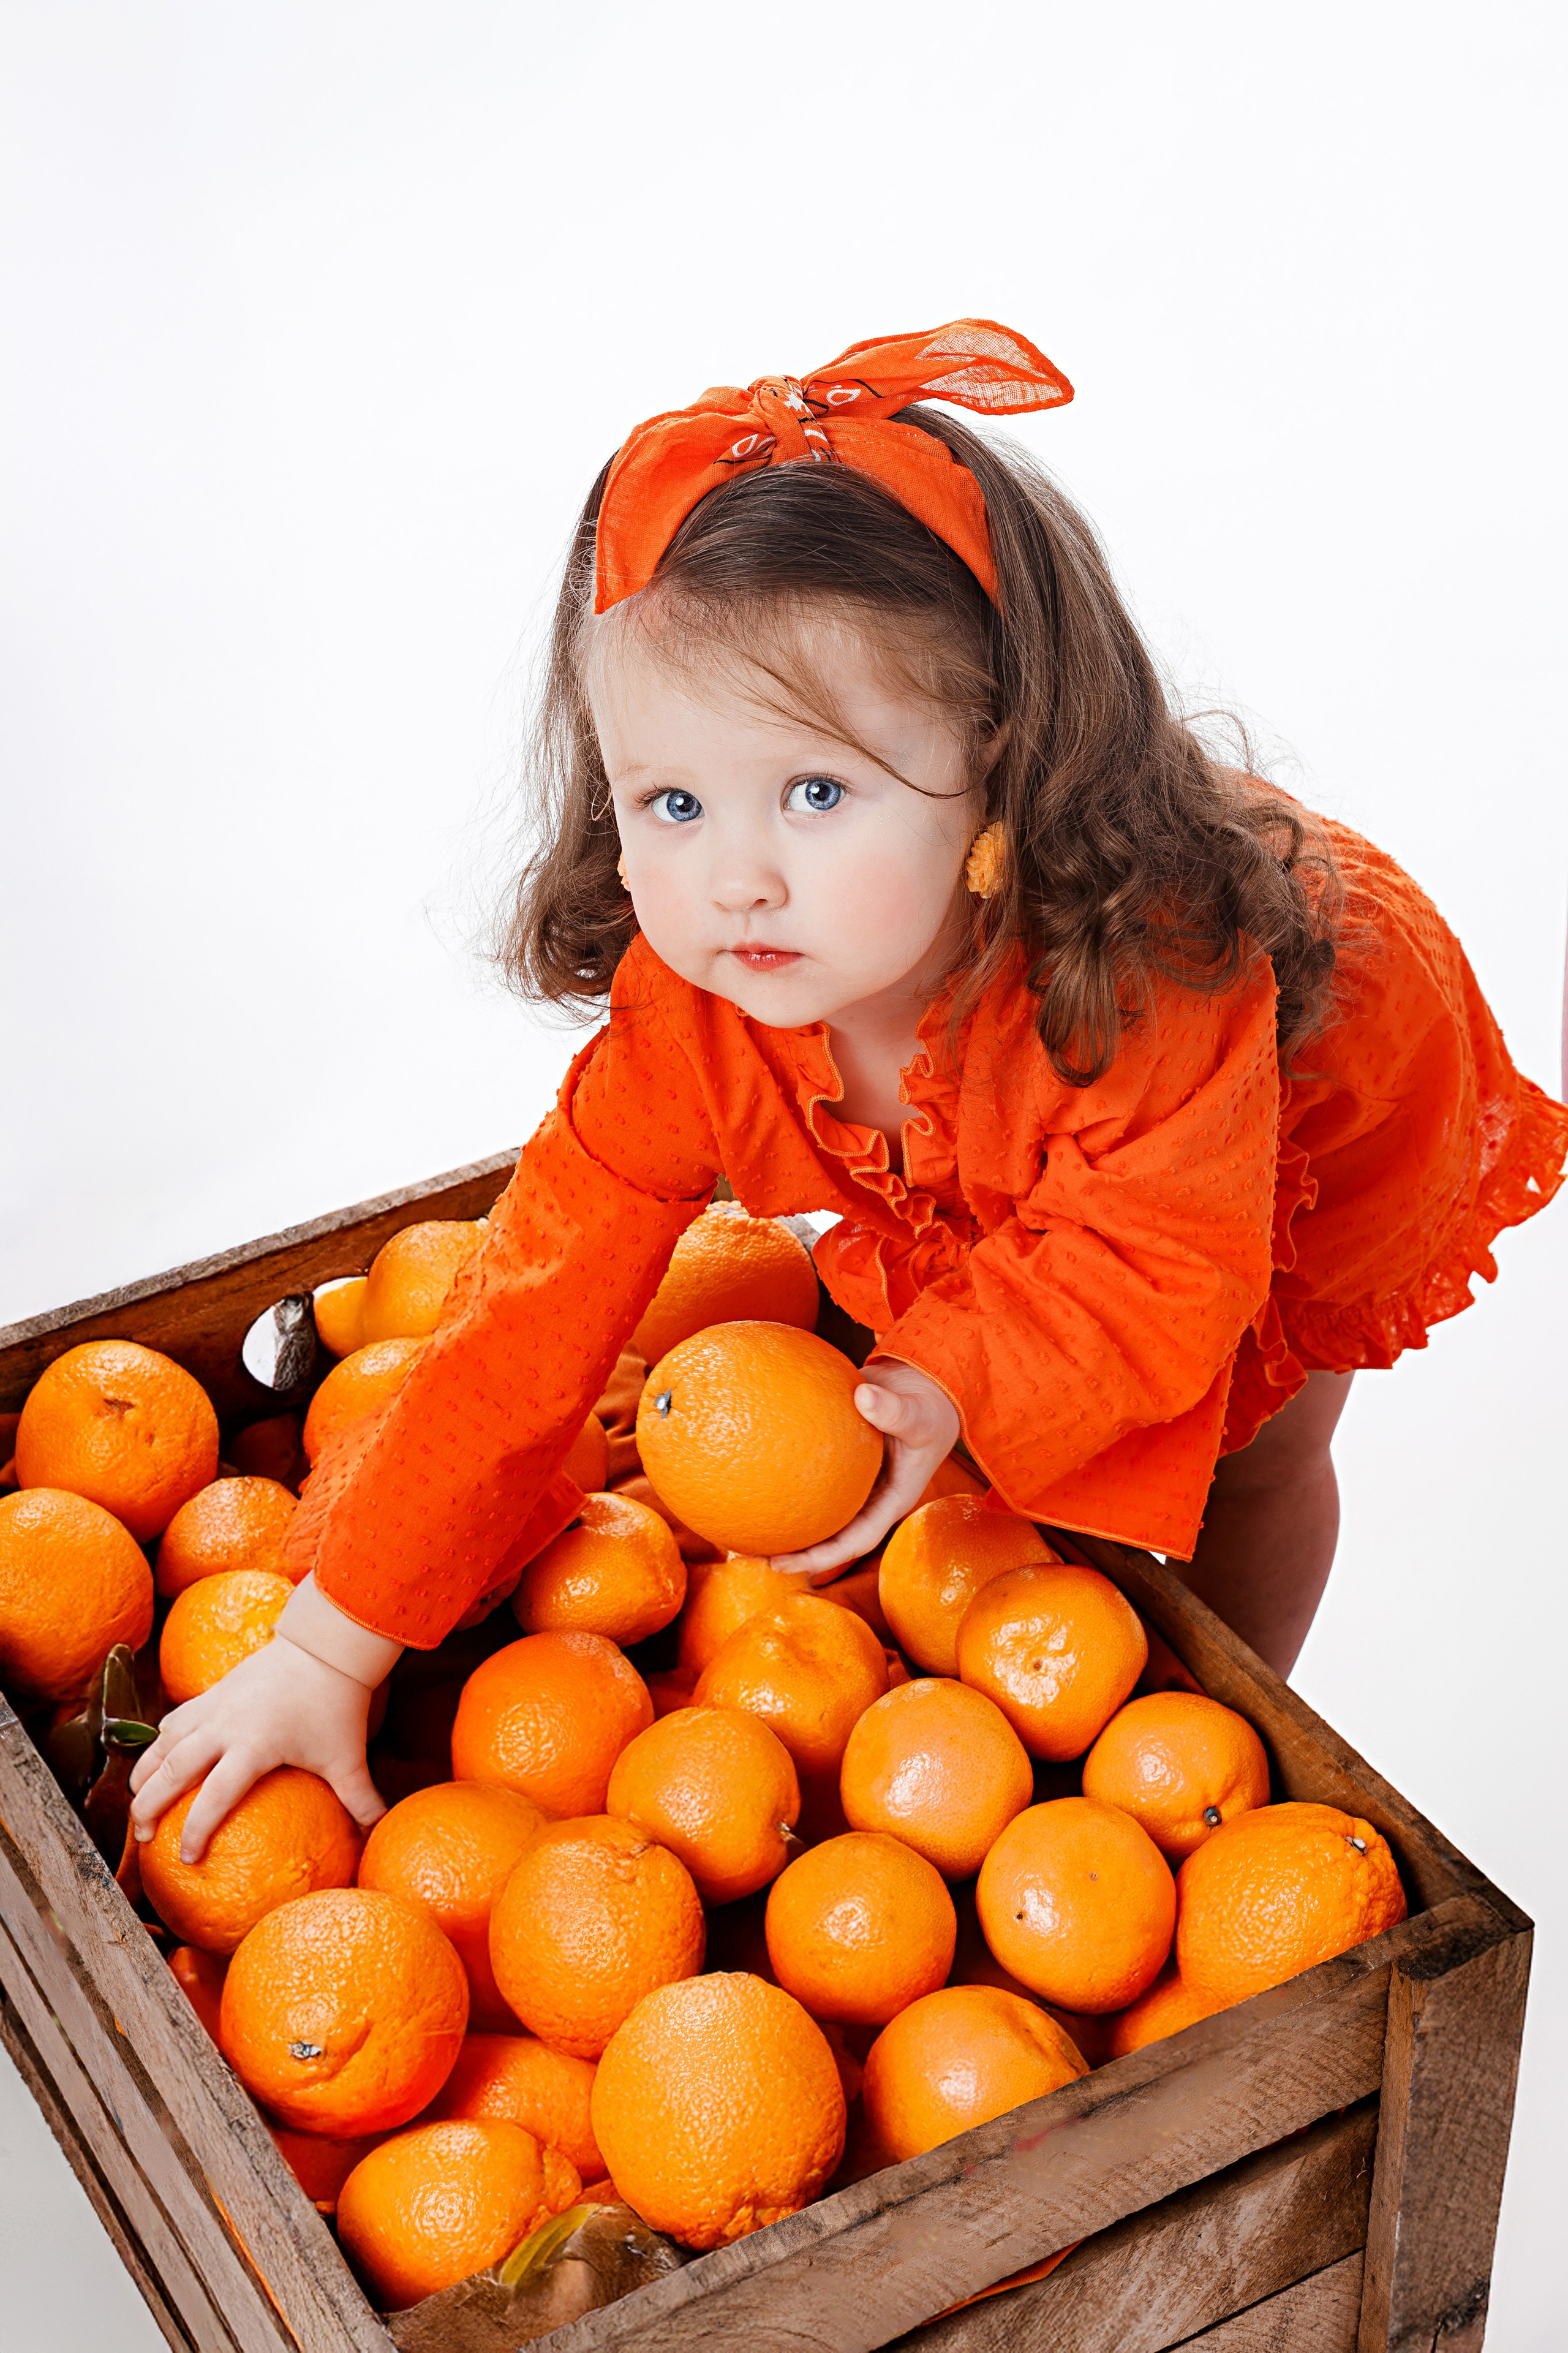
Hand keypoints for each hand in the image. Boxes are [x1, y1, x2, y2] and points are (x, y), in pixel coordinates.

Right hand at [129, 1578, 398, 1862]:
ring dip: (144, 1773)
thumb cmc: (337, 1703)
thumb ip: (361, 1799)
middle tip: (143, 1838)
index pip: (214, 1797)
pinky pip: (175, 1719)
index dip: (197, 1830)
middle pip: (172, 1771)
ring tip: (137, 1802)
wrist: (325, 1645)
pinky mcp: (212, 1690)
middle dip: (149, 1806)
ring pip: (163, 1743)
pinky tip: (157, 1757)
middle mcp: (224, 1725)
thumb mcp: (348, 1757)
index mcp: (254, 1746)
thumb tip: (376, 1835)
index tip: (187, 1858)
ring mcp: (214, 1705)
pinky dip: (159, 1741)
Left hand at [771, 1360, 960, 1581]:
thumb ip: (894, 1410)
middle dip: (797, 1551)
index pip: (855, 1540)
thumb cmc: (930, 1407)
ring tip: (747, 1529)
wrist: (923, 1387)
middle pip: (830, 1534)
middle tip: (757, 1556)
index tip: (791, 1565)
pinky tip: (756, 1475)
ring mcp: (853, 1482)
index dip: (824, 1558)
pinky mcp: (838, 1460)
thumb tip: (863, 1397)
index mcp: (891, 1501)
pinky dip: (786, 1480)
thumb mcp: (919, 1414)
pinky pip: (810, 1474)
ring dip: (787, 1520)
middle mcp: (869, 1498)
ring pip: (817, 1508)